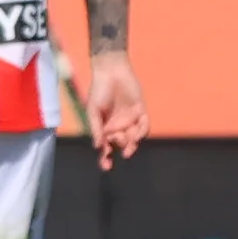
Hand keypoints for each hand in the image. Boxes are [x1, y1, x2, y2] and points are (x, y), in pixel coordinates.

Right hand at [82, 50, 146, 167]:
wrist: (111, 72)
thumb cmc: (98, 90)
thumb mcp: (93, 111)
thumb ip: (96, 128)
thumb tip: (98, 146)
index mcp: (105, 127)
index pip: (106, 146)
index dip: (105, 158)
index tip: (106, 167)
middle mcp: (118, 126)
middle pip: (121, 144)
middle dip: (119, 146)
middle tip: (116, 140)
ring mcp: (130, 120)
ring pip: (134, 138)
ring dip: (132, 143)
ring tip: (128, 143)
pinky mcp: (141, 111)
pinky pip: (144, 126)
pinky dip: (142, 132)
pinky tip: (137, 134)